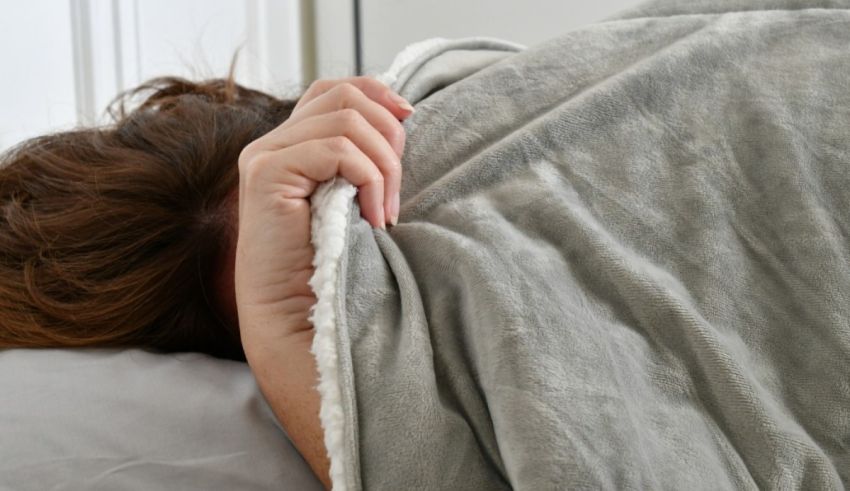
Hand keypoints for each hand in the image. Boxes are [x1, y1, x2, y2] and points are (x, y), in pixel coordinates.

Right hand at [234, 76, 413, 488]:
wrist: (301, 321)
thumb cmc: (334, 269)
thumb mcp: (357, 201)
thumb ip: (363, 159)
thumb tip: (403, 117)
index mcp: (291, 145)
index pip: (335, 88)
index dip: (378, 92)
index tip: (411, 118)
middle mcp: (272, 144)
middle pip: (346, 96)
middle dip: (390, 139)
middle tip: (397, 195)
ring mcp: (264, 156)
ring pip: (346, 120)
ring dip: (384, 165)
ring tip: (388, 212)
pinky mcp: (266, 174)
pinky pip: (336, 149)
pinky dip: (369, 178)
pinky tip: (374, 218)